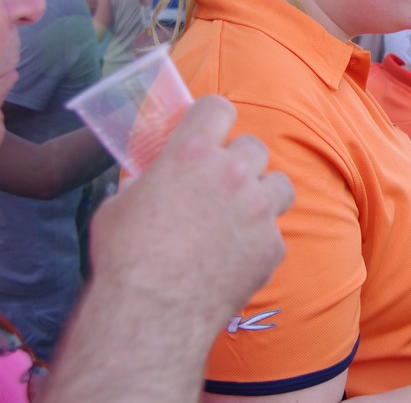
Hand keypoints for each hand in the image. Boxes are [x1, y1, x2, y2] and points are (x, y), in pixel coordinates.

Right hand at [88, 95, 293, 321]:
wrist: (153, 313)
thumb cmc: (125, 258)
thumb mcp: (119, 206)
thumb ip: (146, 183)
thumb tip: (152, 182)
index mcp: (192, 154)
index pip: (217, 109)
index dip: (213, 118)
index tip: (209, 129)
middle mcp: (232, 174)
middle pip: (254, 147)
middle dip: (238, 161)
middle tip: (221, 184)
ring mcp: (258, 210)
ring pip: (280, 184)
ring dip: (262, 194)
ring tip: (242, 214)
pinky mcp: (272, 246)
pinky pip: (274, 233)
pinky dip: (259, 242)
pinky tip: (236, 259)